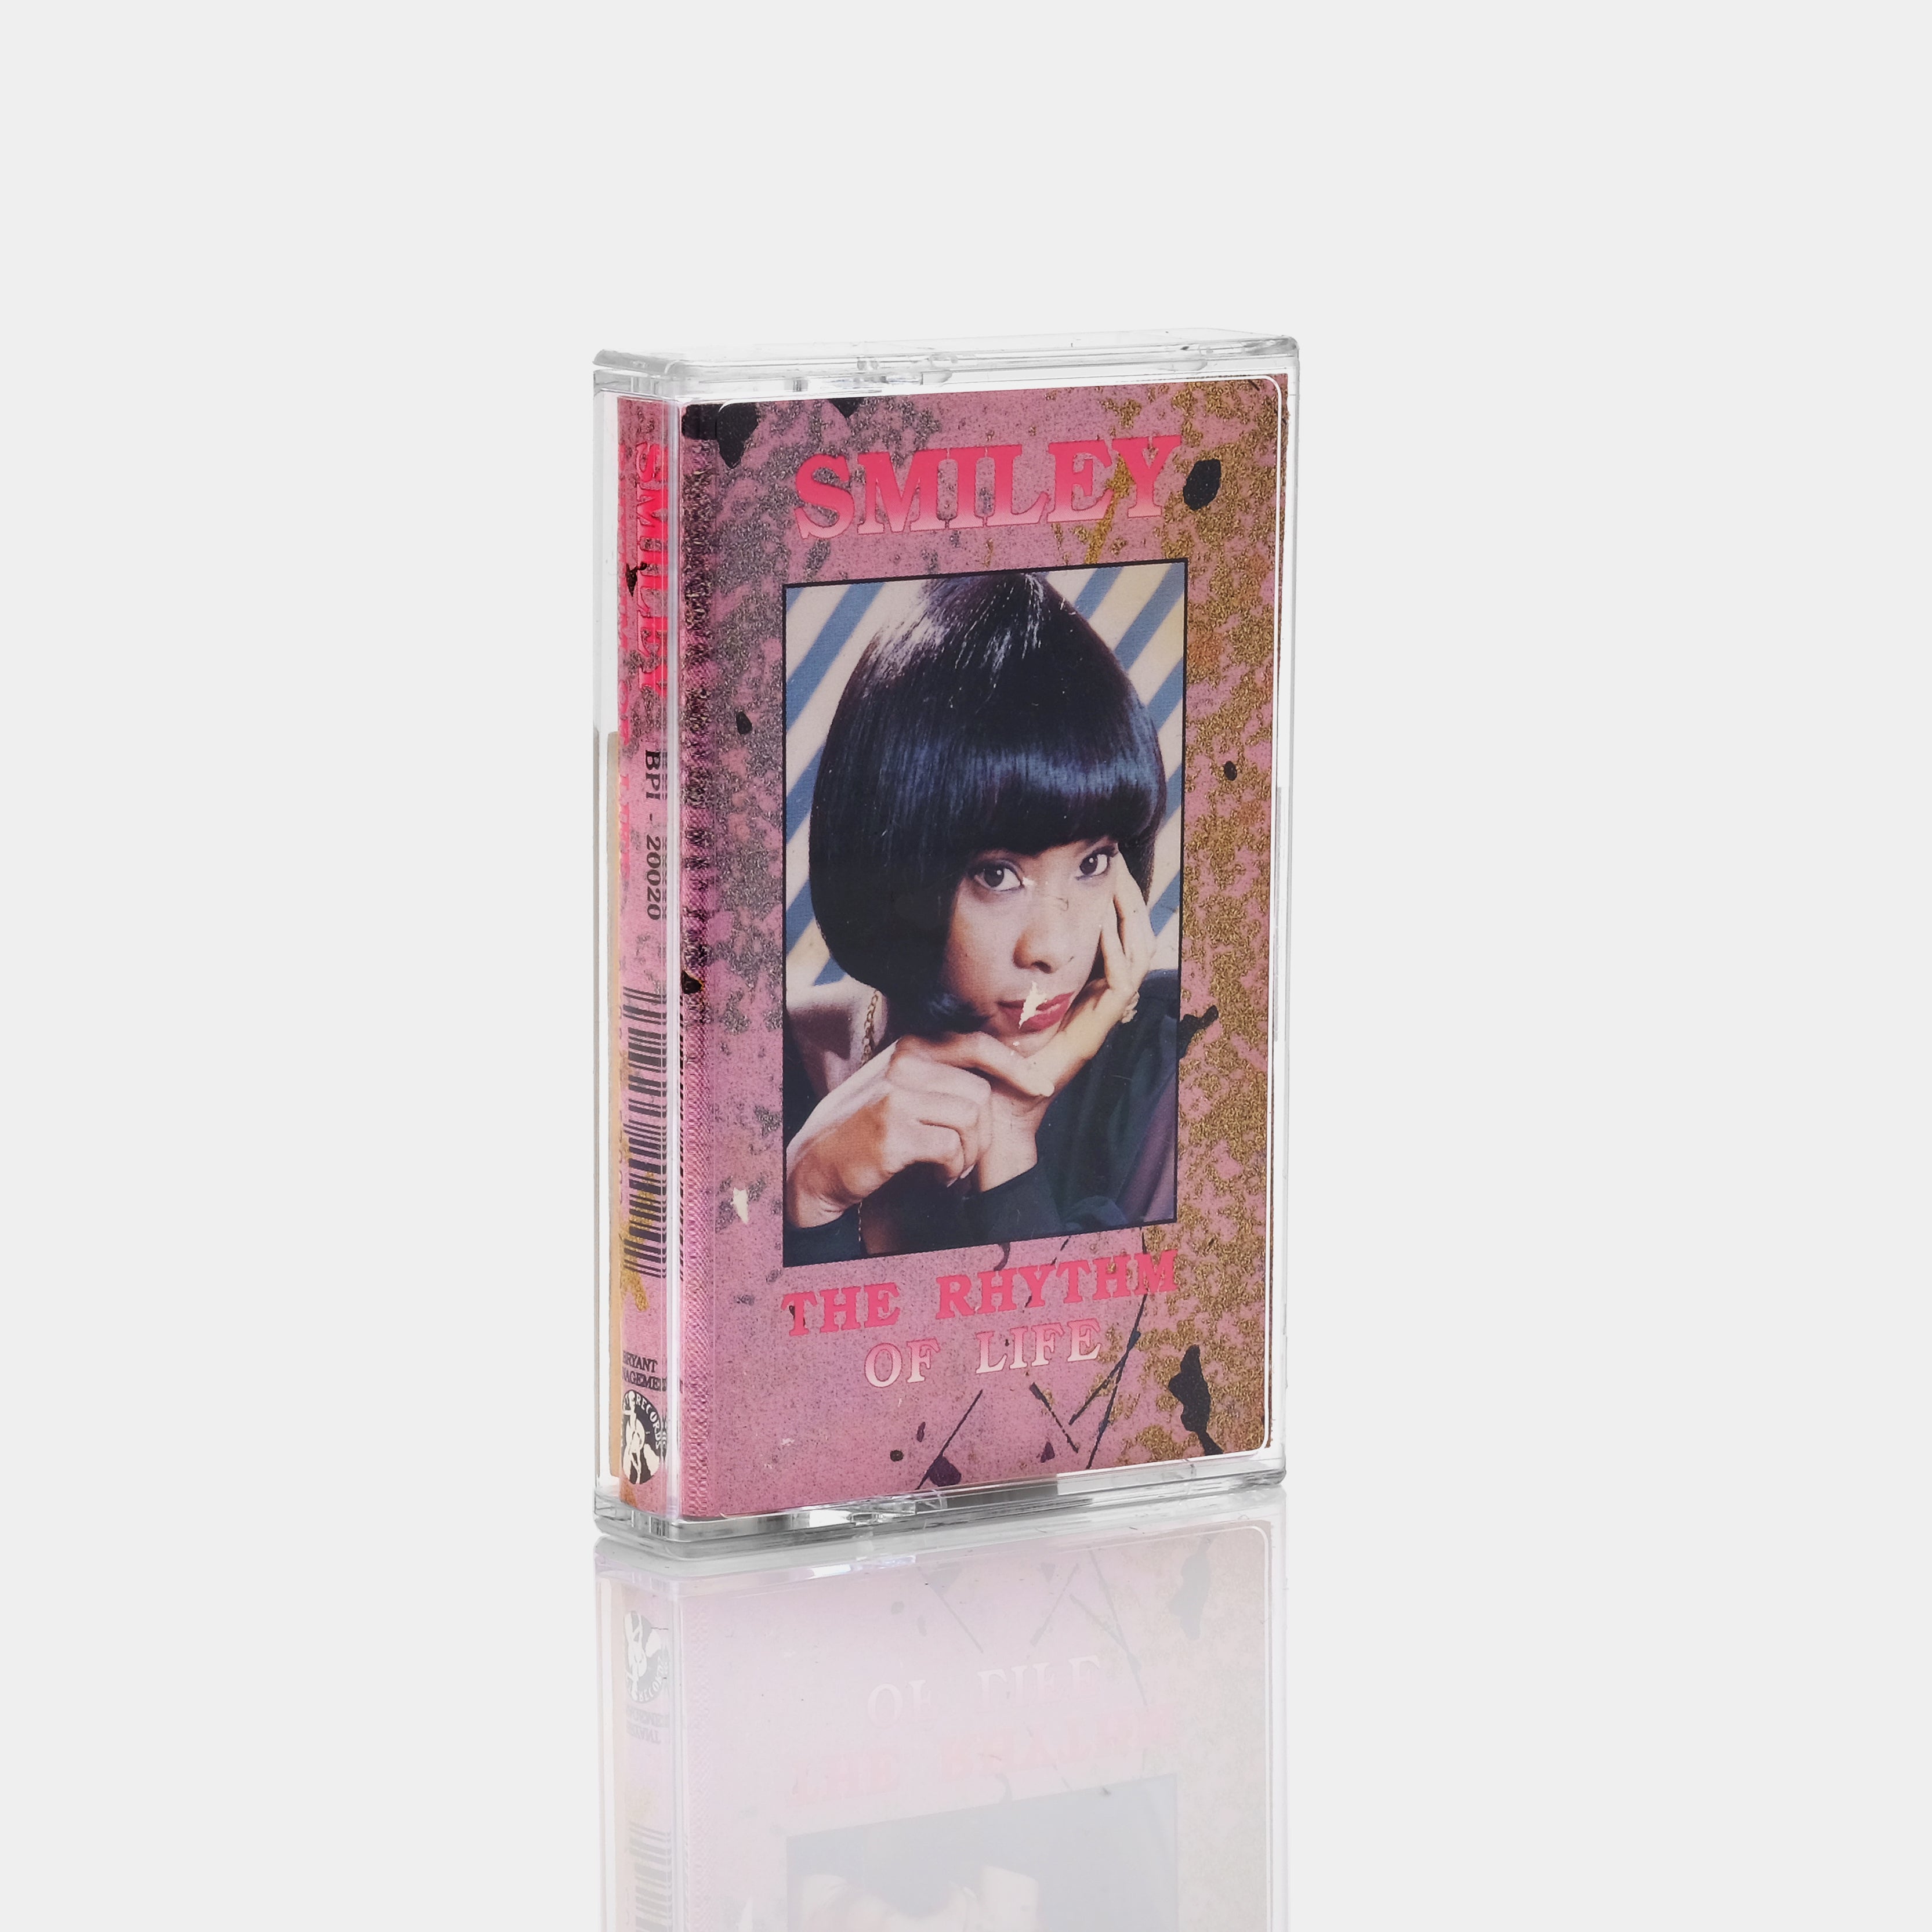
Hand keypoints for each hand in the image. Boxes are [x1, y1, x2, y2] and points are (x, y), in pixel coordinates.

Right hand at [784, 1027, 1052, 1228]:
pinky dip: (952, 1170)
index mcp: (910, 1046)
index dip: (1016, 1066)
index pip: (977, 1045)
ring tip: (947, 1169)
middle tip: (963, 1159)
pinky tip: (935, 1178)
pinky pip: (952, 1148)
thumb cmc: (867, 1130)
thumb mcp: (901, 1086)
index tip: (1039, 1087)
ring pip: (971, 1120)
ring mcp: (897, 1093)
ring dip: (968, 1155)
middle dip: (983, 1134)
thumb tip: (1007, 1070)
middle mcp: (904, 1062)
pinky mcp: (894, 1128)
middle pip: (980, 1093)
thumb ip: (942, 1073)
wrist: (817, 1166)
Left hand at [976, 865, 1157, 1186]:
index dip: (1116, 900)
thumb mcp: (991, 994)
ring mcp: (1099, 1016)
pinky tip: (1105, 928)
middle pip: (1133, 939)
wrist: (990, 1105)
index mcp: (1080, 989)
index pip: (1113, 936)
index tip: (1106, 864)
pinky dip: (1118, 955)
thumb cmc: (983, 1053)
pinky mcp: (1095, 1031)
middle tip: (1118, 862)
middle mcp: (1096, 1000)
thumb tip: (982, 920)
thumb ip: (999, 964)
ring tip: (1117, 885)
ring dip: (1128, 918)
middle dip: (1128, 899)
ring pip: (1137, 958)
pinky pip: (1121, 985)